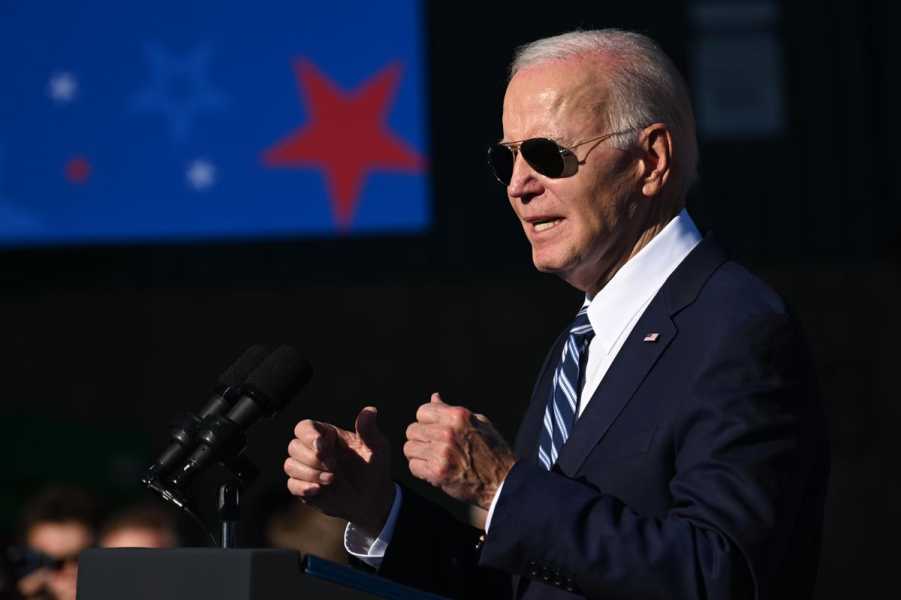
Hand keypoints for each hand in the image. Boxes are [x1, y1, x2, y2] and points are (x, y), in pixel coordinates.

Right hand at [285, 406, 393, 537]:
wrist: (373, 498)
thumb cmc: (374, 468)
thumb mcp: (377, 447)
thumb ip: (369, 430)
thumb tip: (370, 410)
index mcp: (327, 435)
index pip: (305, 427)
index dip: (308, 435)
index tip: (322, 446)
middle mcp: (313, 450)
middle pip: (294, 446)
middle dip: (312, 458)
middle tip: (333, 466)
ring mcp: (307, 470)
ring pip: (290, 465)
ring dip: (309, 473)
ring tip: (331, 479)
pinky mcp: (305, 488)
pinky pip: (292, 485)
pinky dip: (303, 487)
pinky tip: (318, 490)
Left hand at [404, 393, 515, 509]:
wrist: (503, 482)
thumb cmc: (494, 451)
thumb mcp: (479, 423)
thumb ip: (452, 410)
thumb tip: (434, 397)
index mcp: (458, 416)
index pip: (422, 411)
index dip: (426, 421)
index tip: (433, 430)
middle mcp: (447, 432)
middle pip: (412, 430)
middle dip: (420, 439)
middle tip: (432, 447)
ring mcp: (441, 453)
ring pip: (409, 448)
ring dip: (419, 455)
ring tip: (433, 459)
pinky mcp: (437, 472)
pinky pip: (413, 466)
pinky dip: (421, 470)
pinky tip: (435, 470)